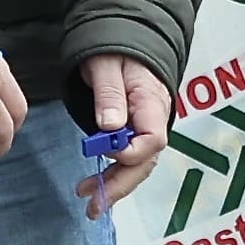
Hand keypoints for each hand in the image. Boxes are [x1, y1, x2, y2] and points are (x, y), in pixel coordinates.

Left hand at [78, 53, 168, 207]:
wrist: (126, 41)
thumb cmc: (116, 48)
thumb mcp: (106, 64)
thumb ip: (109, 94)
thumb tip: (110, 125)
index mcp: (151, 103)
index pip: (151, 139)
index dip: (128, 151)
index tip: (103, 148)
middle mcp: (153, 121)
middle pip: (144, 162)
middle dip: (120, 185)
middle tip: (95, 203)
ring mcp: (145, 129)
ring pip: (136, 166)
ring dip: (114, 185)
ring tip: (91, 203)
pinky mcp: (135, 133)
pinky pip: (129, 159)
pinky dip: (113, 174)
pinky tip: (97, 187)